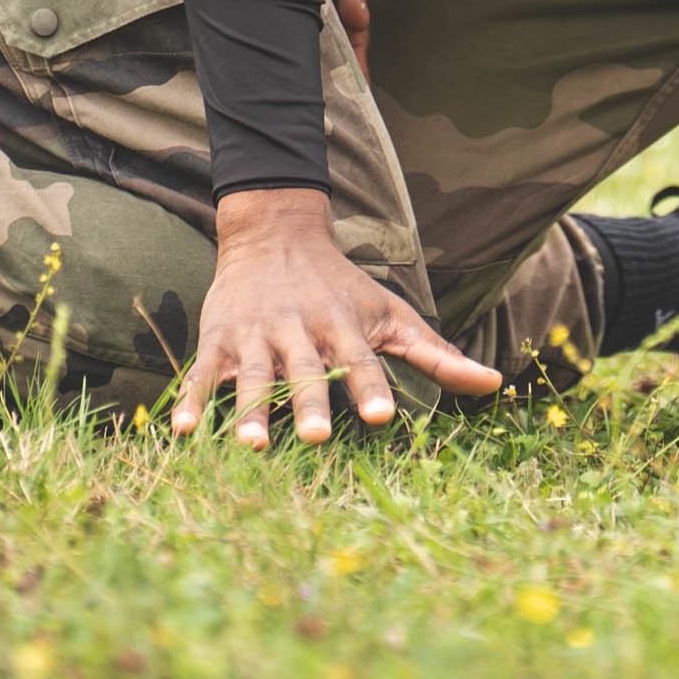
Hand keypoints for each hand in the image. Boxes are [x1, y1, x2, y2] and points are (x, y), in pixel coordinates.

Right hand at [169, 187, 501, 447]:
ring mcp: (257, 336)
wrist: (275, 232)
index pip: (362, 362)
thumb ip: (436, 353)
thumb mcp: (391, 313)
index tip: (383, 418)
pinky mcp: (221, 341)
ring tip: (251, 445)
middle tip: (318, 439)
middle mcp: (301, 331)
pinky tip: (184, 431)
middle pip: (307, 372)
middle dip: (311, 404)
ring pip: (256, 376)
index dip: (371, 388)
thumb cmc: (342, 287)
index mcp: (344, 327)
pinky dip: (194, 401)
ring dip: (252, 410)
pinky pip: (205, 373)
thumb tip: (494, 384)